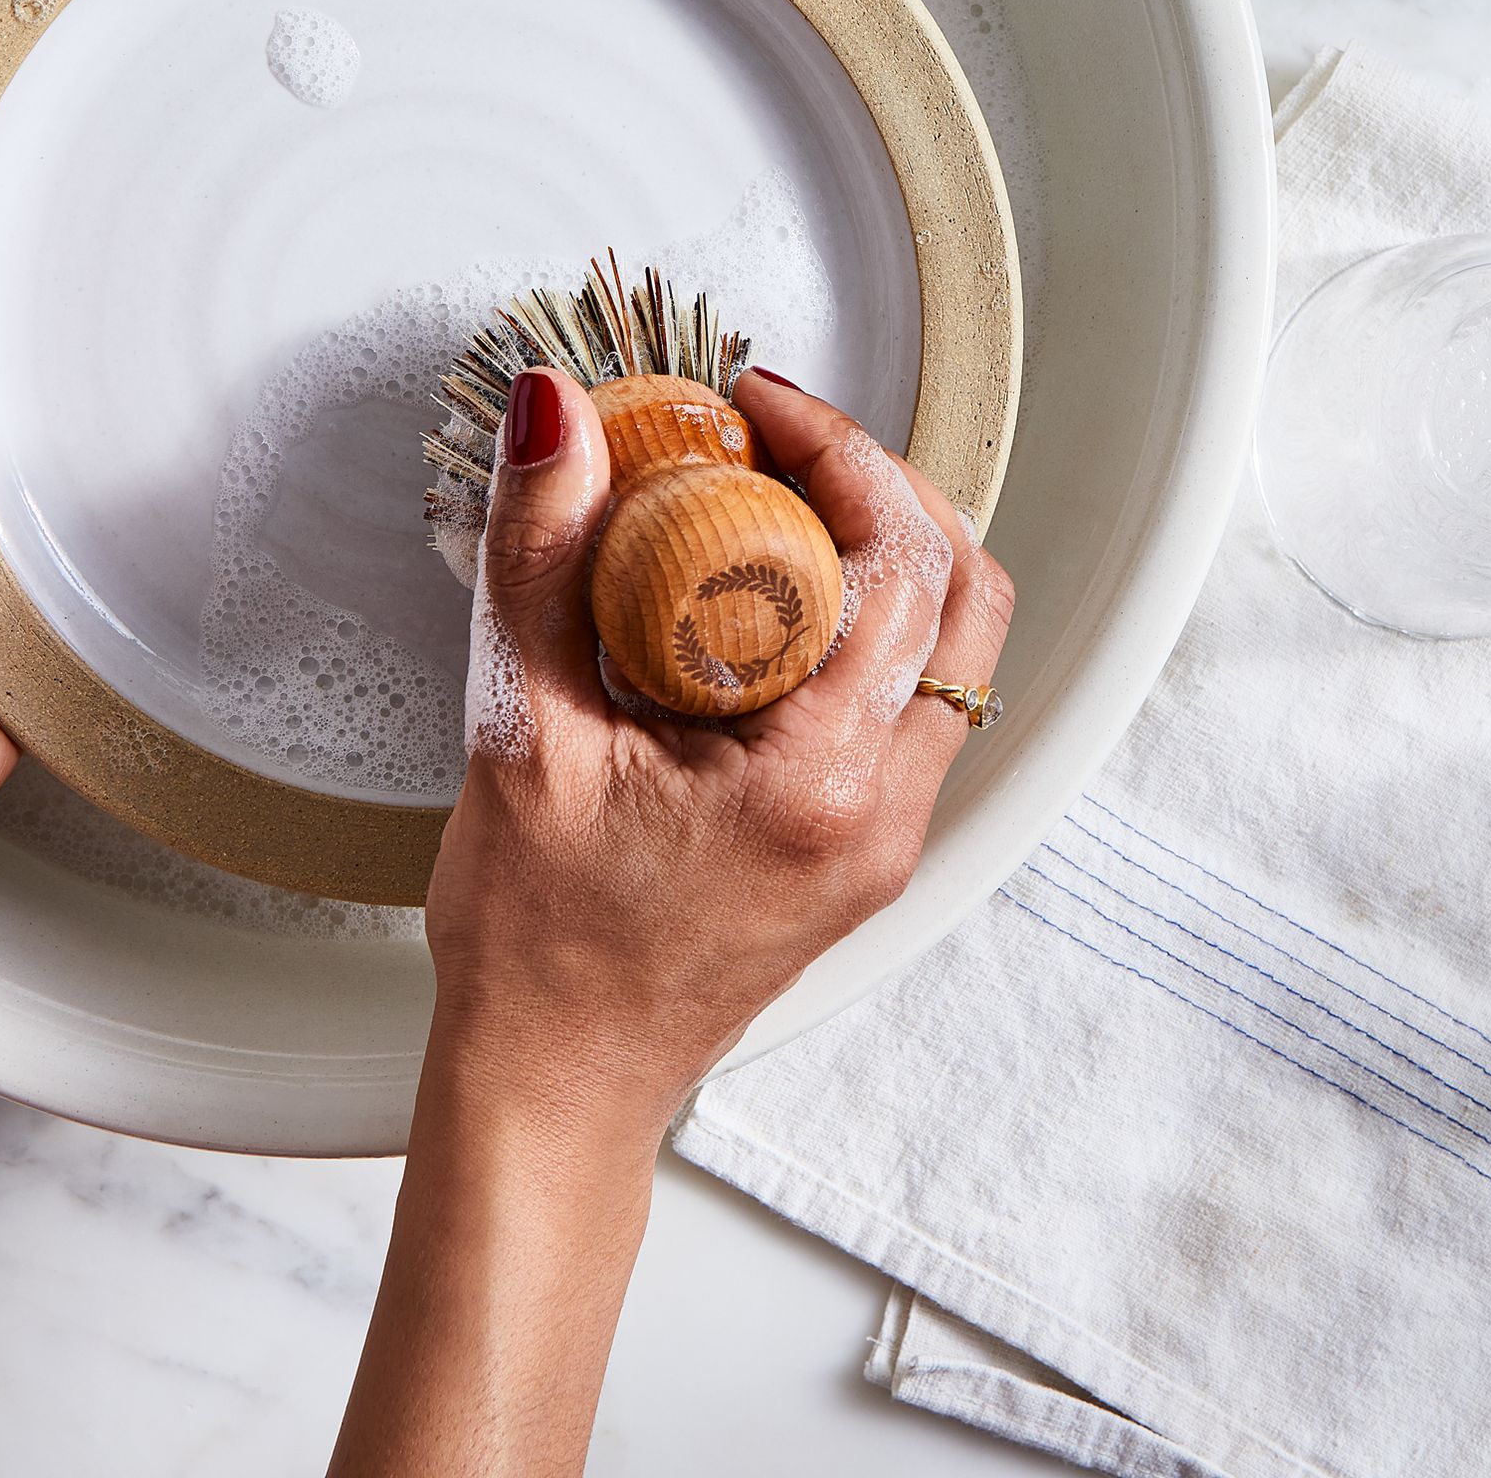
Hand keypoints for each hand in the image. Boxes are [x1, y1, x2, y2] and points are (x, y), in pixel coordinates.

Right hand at [332, 364, 1010, 1476]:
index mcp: (822, 788)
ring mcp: (885, 833)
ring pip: (951, 647)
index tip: (757, 408)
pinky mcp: (861, 840)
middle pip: (966, 595)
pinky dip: (859, 618)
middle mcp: (884, 813)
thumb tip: (557, 422)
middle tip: (780, 442)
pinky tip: (763, 598)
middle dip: (884, 488)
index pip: (902, 567)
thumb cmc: (541, 951)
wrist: (557, 1082)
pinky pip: (906, 696)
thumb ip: (542, 559)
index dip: (841, 453)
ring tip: (775, 503)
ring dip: (882, 550)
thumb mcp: (523, 735)